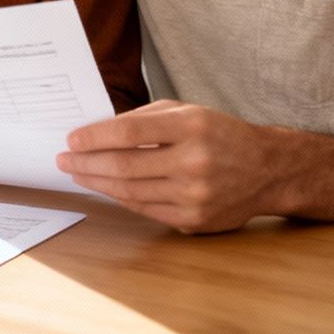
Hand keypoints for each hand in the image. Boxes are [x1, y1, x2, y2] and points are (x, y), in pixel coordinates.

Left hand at [55, 100, 274, 233]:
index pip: (130, 131)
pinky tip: (106, 188)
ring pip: (130, 191)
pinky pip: (145, 209)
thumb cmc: (222, 135)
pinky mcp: (194, 221)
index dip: (95, 136)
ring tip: (78, 173)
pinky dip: (121, 198)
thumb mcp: (189, 112)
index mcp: (192, 127)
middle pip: (124, 165)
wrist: (268, 170)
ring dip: (97, 182)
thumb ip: (146, 119)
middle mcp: (194, 161)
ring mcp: (194, 195)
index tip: (72, 139)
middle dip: (87, 163)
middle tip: (65, 160)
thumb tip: (99, 133)